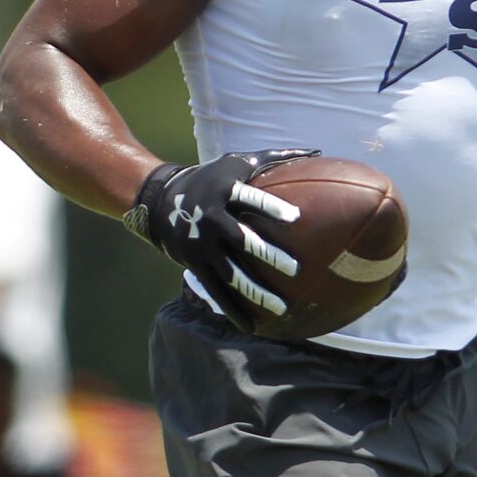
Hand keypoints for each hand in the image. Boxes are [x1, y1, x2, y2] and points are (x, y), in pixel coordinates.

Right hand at [124, 148, 317, 331]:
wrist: (160, 199)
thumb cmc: (213, 177)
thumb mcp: (237, 161)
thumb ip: (275, 158)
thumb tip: (317, 150)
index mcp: (225, 192)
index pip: (249, 199)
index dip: (270, 207)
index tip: (295, 218)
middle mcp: (212, 220)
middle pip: (241, 240)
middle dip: (267, 255)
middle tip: (295, 269)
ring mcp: (201, 246)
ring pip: (230, 273)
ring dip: (255, 292)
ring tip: (281, 307)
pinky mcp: (194, 265)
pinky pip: (216, 291)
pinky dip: (234, 310)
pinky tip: (254, 327)